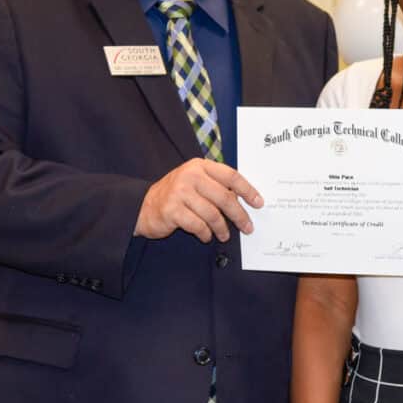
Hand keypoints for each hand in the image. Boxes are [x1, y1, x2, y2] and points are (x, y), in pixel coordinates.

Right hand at [136, 158, 262, 242]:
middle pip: (224, 197)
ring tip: (224, 235)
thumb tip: (244, 201)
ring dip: (222, 228)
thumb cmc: (176, 195)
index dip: (247, 190)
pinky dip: (206, 234)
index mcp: (200, 166)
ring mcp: (180, 192)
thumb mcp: (195, 182)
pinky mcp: (172, 210)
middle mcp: (190, 176)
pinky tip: (206, 236)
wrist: (143, 206)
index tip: (259, 203)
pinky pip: (198, 225)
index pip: (230, 175)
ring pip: (212, 214)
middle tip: (247, 227)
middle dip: (239, 215)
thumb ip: (216, 186)